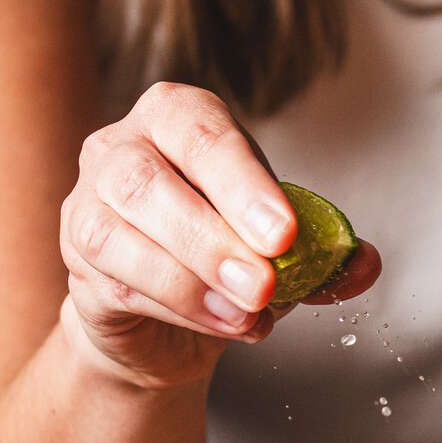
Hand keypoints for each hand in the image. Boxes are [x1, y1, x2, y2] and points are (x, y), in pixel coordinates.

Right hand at [59, 82, 379, 388]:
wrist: (168, 318)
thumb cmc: (225, 252)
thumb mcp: (282, 245)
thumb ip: (321, 252)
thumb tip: (363, 263)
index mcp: (175, 117)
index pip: (200, 132)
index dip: (242, 182)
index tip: (283, 234)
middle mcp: (118, 149)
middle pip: (147, 181)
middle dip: (213, 238)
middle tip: (265, 284)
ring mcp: (86, 205)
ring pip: (117, 234)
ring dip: (191, 281)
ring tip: (248, 313)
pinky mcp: (78, 265)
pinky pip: (117, 283)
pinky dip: (177, 309)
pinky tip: (223, 325)